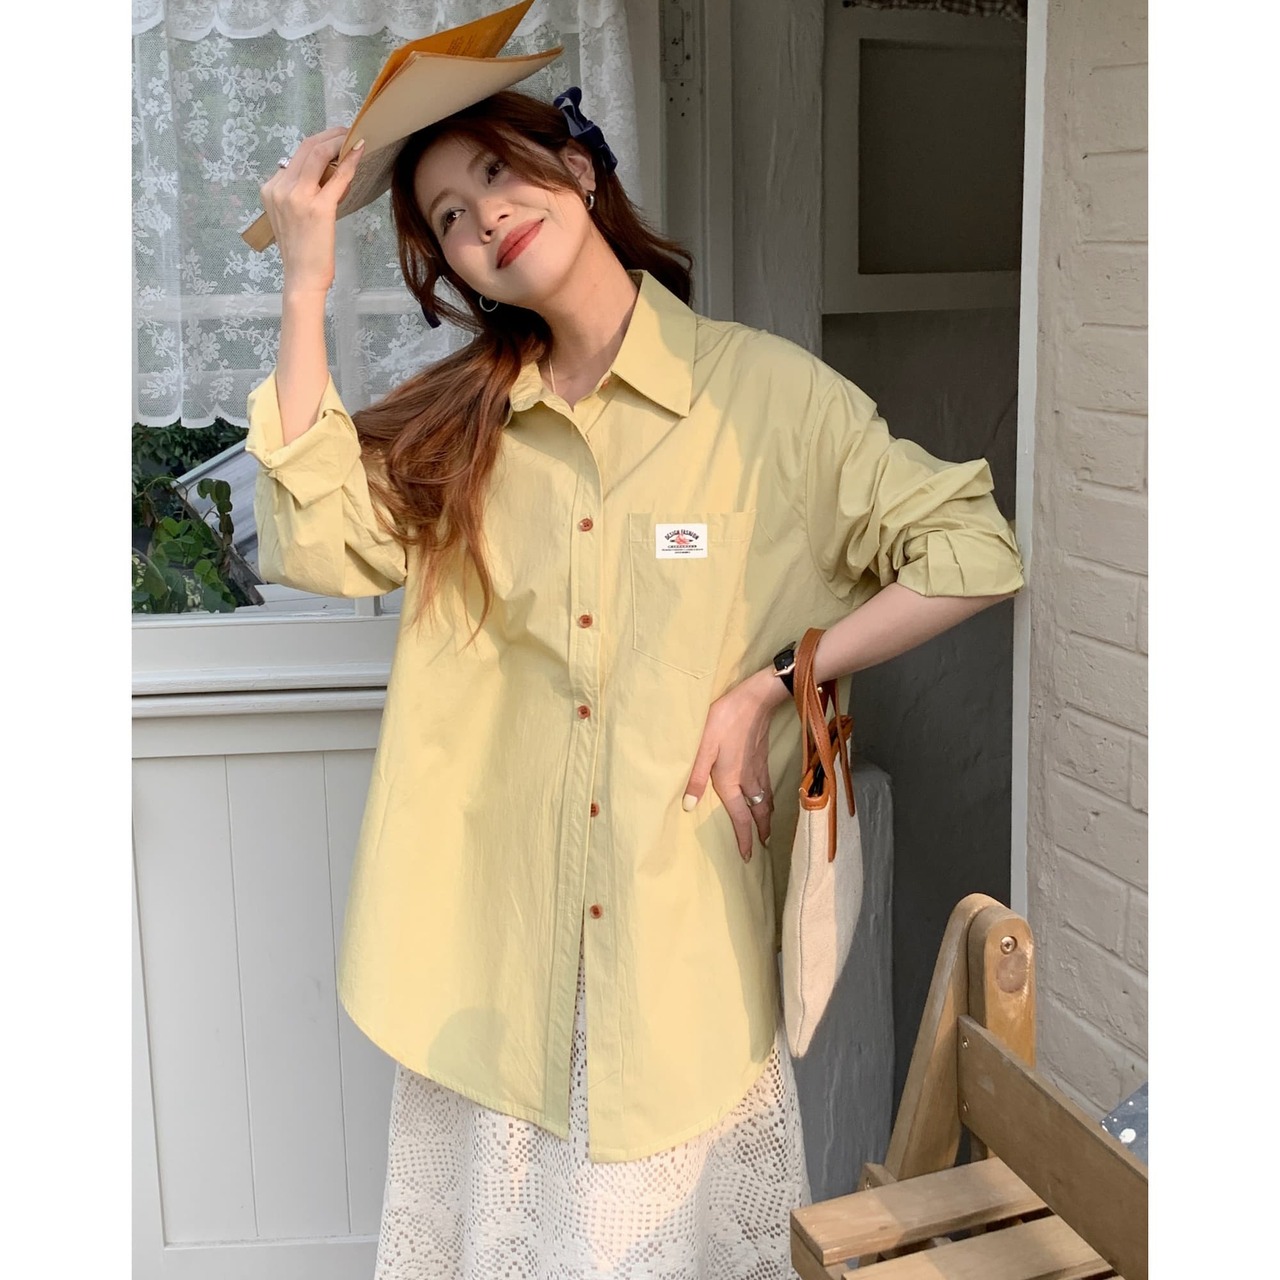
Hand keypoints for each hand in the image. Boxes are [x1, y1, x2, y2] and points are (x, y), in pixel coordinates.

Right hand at [259, 127, 364, 293]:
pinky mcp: (318, 208)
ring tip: (354, 140)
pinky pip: (337, 177)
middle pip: (306, 148)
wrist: (301, 278)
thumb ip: (297, 193)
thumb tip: (320, 173)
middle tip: (348, 132)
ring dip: (339, 143)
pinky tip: (360, 153)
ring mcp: (297, 197)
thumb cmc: (301, 251)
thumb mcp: (290, 216)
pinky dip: (350, 162)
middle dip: (330, 136)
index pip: (296, 155)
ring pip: (319, 156)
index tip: (334, 138)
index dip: (318, 142)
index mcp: (271, 189)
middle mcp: (280, 188)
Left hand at [682, 669, 786, 861]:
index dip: (744, 838)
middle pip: (759, 812)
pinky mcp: (763, 757)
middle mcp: (748, 780)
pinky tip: (767, 796)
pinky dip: (770, 799)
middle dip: (761, 830)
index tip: (749, 856)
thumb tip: (688, 807)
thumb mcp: (704, 748)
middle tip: (763, 845)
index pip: (740, 817)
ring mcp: (759, 769)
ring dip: (767, 816)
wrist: (755, 699)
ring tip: (767, 826)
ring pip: (767, 800)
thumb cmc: (725, 721)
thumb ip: (696, 777)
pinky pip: (769, 787)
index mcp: (732, 781)